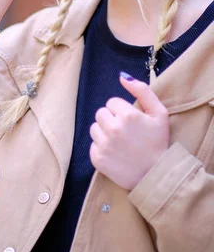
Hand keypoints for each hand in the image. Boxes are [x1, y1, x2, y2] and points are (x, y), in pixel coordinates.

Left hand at [89, 72, 169, 189]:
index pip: (112, 102)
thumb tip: (122, 76)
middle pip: (101, 113)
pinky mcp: (97, 158)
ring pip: (94, 127)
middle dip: (111, 119)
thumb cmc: (158, 142)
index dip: (122, 111)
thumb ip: (142, 90)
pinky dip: (102, 147)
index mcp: (127, 115)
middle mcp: (113, 128)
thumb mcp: (159, 113)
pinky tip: (115, 153)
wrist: (155, 175)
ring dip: (104, 132)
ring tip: (120, 142)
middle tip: (125, 132)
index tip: (131, 122)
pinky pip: (92, 144)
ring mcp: (103, 144)